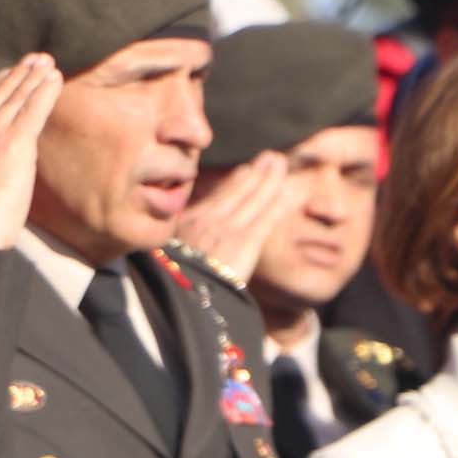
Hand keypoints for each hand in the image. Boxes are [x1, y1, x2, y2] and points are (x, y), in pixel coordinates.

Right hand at [173, 149, 292, 286]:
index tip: (247, 169)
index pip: (217, 197)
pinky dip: (278, 203)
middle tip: (271, 157)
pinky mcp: (243, 243)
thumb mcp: (169, 256)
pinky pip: (265, 218)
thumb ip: (183, 242)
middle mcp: (207, 221)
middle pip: (237, 191)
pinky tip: (289, 192)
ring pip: (253, 199)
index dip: (235, 181)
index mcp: (188, 224)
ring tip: (280, 163)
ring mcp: (226, 230)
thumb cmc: (173, 284)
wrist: (179, 300)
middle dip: (256, 172)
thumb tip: (187, 239)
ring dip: (269, 179)